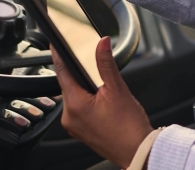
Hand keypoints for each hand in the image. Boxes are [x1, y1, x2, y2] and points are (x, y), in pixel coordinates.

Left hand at [51, 36, 152, 167]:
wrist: (138, 151)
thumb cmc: (129, 127)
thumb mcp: (118, 89)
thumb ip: (106, 63)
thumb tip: (102, 43)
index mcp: (74, 105)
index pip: (61, 72)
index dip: (59, 55)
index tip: (56, 42)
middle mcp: (69, 117)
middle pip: (68, 85)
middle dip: (80, 74)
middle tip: (94, 67)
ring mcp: (74, 126)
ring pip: (75, 97)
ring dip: (85, 88)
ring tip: (104, 89)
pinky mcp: (81, 131)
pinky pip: (79, 109)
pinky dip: (88, 101)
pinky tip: (103, 102)